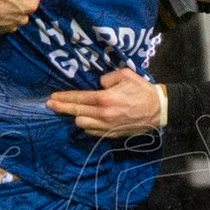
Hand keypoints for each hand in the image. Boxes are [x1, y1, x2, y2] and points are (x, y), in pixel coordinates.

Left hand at [48, 68, 162, 137]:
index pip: (79, 99)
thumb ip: (107, 78)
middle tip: (50, 105)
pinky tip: (87, 119)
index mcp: (106, 98)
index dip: (64, 98)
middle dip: (62, 108)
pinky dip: (87, 125)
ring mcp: (107, 127)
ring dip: (77, 117)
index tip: (52, 97)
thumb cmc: (142, 89)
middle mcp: (104, 115)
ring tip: (74, 111)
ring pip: (82, 124)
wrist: (158, 109)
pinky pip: (92, 131)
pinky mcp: (112, 134)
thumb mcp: (125, 75)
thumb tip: (97, 84)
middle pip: (76, 113)